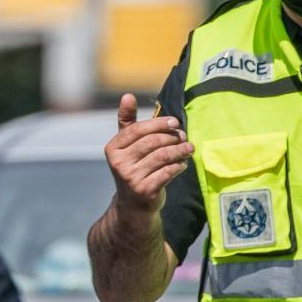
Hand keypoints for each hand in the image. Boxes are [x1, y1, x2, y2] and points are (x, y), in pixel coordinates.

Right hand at [103, 93, 193, 214]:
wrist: (133, 206)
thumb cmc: (134, 168)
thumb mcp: (127, 146)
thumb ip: (128, 122)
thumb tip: (127, 95)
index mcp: (113, 148)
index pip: (138, 130)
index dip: (159, 124)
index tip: (175, 123)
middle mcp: (119, 163)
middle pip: (152, 142)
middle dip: (172, 137)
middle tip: (184, 137)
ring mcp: (131, 178)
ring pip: (163, 156)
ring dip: (180, 150)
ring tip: (188, 148)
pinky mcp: (145, 190)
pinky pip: (168, 171)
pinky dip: (179, 166)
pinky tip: (182, 164)